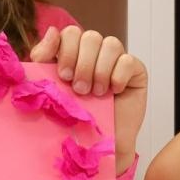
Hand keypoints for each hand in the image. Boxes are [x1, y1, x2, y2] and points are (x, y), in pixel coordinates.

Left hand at [31, 26, 147, 173]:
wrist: (98, 147)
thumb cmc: (75, 120)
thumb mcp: (50, 88)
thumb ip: (44, 59)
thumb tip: (51, 31)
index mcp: (74, 53)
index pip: (70, 33)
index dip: (66, 49)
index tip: (63, 75)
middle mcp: (95, 54)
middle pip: (90, 36)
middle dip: (82, 63)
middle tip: (79, 89)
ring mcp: (117, 60)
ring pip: (111, 44)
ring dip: (100, 70)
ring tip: (96, 93)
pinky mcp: (136, 71)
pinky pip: (128, 61)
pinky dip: (118, 76)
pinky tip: (114, 92)